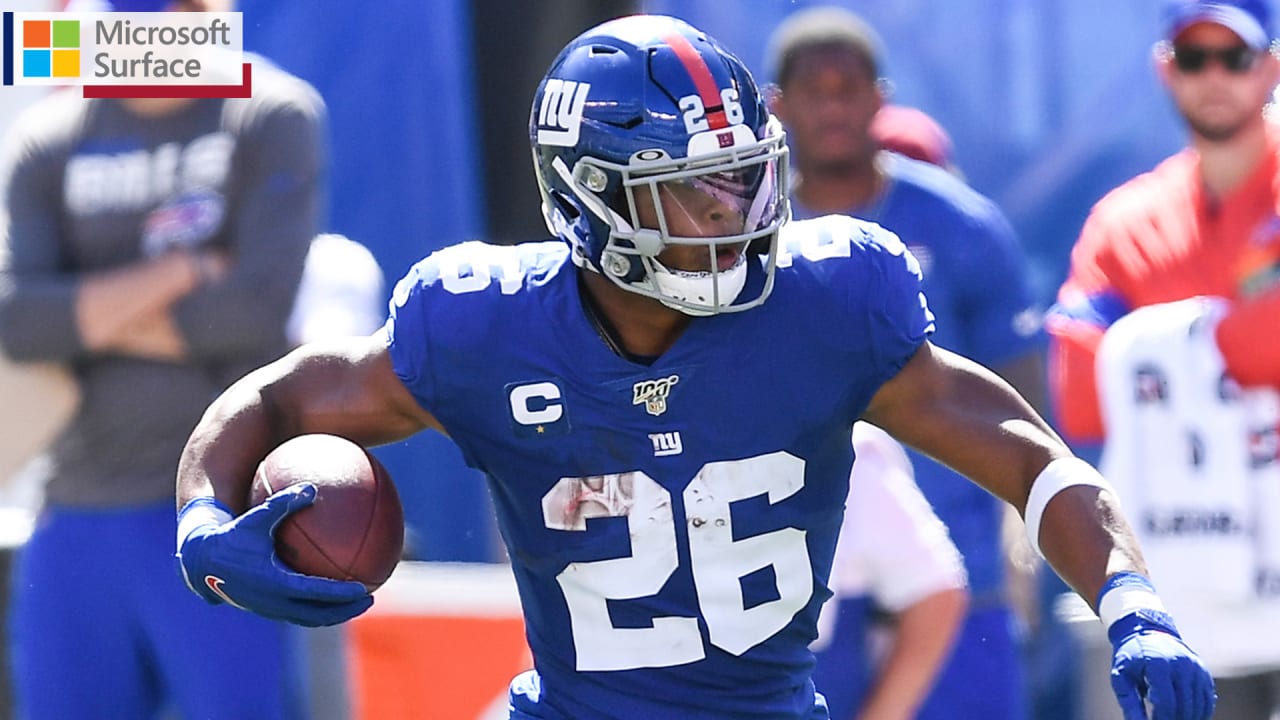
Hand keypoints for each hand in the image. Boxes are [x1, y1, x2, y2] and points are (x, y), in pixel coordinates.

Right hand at [175, 485, 373, 626]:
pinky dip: (317, 608)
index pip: (314, 592)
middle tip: (369, 599)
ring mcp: (268, 609)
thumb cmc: (230, 536)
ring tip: (356, 603)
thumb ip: (283, 503)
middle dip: (344, 610)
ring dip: (333, 614)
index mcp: (272, 582)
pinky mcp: (266, 608)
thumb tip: (311, 487)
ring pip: (308, 618)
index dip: (339, 594)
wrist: (200, 562)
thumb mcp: (255, 518)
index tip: (362, 588)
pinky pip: (298, 613)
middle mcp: (271, 601)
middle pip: (316, 614)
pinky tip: (332, 594)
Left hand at [1108, 610, 1215, 719]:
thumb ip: (1130, 703)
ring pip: (1198, 705)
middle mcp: (1182, 665)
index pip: (1167, 702)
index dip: (1162, 719)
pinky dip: (1199, 712)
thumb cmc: (1131, 656)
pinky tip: (1187, 716)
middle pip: (1184, 706)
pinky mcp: (1203, 672)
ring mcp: (1196, 668)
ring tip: (1173, 719)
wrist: (1147, 631)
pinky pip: (1207, 699)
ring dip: (1187, 718)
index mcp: (1159, 664)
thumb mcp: (1122, 676)